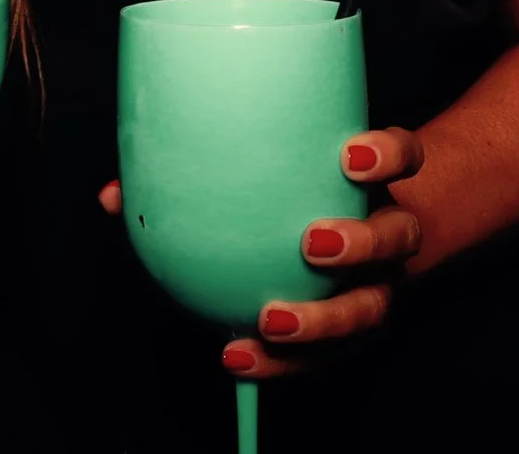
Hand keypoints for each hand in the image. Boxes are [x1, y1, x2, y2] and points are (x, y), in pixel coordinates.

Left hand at [94, 126, 425, 379]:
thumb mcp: (269, 170)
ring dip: (323, 320)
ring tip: (271, 321)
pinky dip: (282, 362)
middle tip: (312, 244)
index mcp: (373, 180)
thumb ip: (199, 167)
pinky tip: (237, 356)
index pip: (403, 156)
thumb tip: (116, 195)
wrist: (363, 232)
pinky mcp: (354, 331)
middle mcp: (387, 232)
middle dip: (359, 244)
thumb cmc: (298, 192)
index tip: (350, 156)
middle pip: (395, 238)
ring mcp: (379, 285)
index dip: (385, 155)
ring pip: (371, 308)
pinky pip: (328, 355)